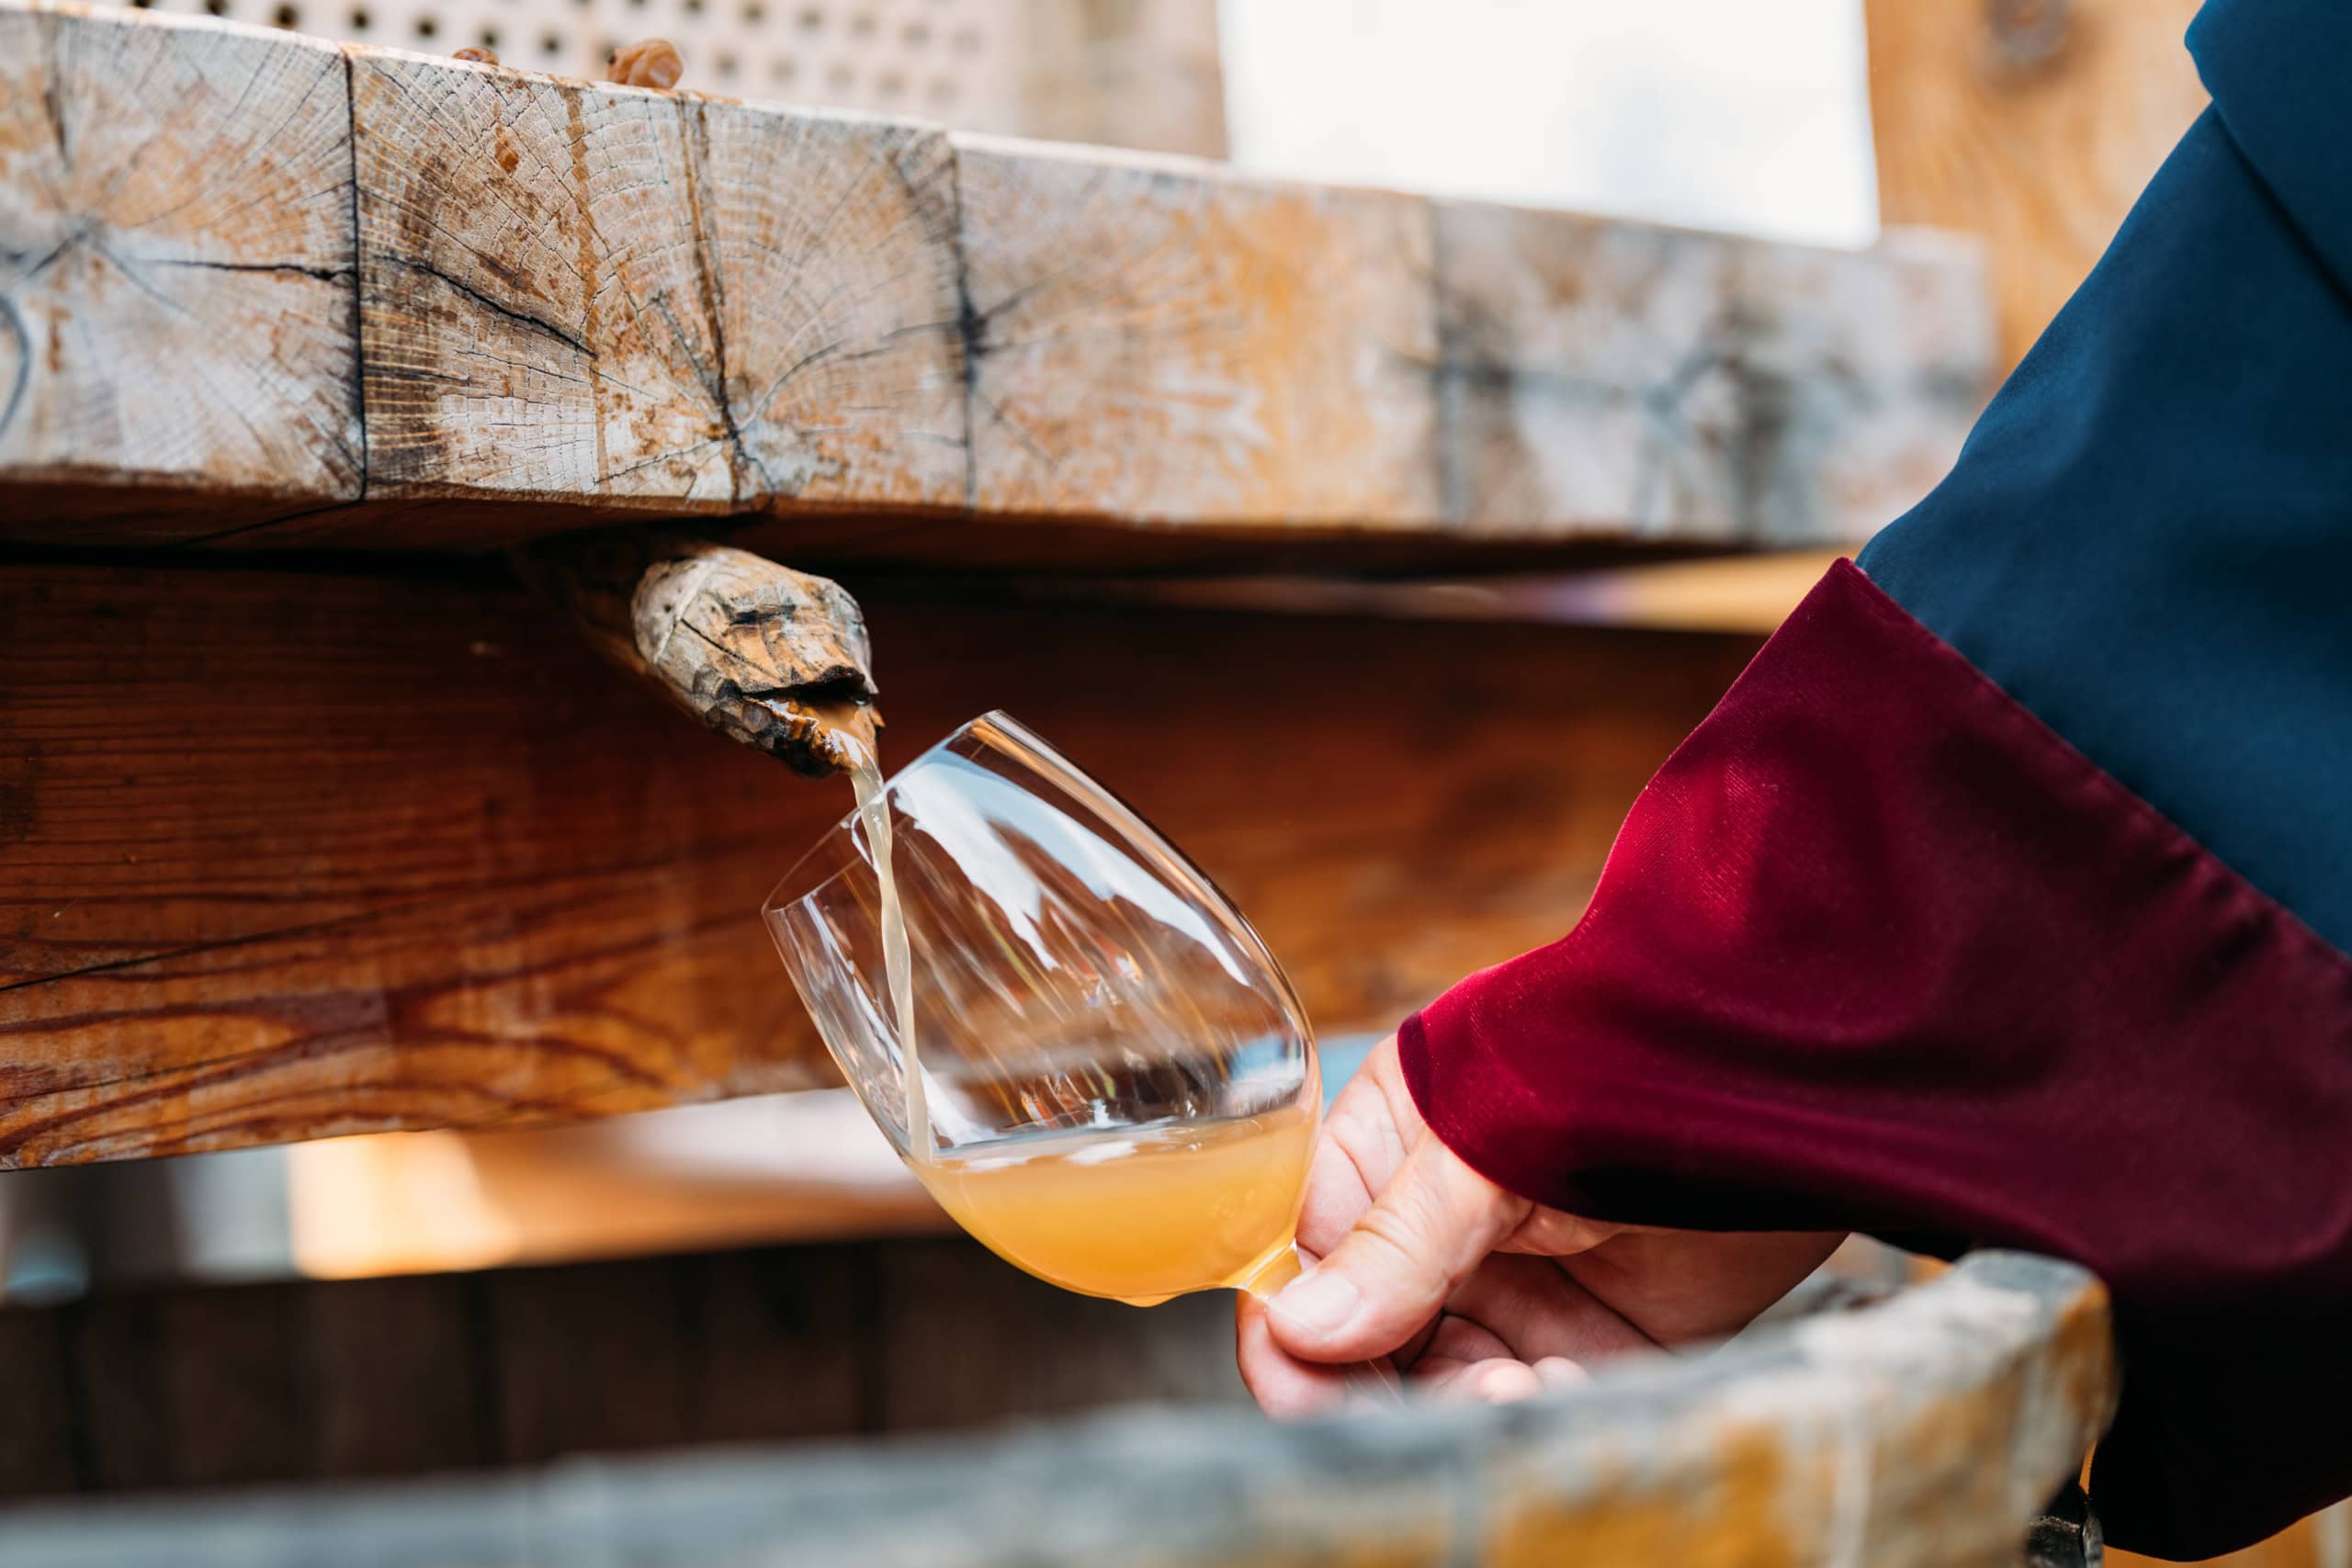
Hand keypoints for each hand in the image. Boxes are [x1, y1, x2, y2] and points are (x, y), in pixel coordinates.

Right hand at [1237, 1036, 1842, 1412]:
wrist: (1784, 1074)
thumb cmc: (1615, 1061)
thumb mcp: (1485, 1145)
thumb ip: (1394, 1241)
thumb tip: (1293, 1328)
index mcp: (1385, 1152)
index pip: (1305, 1260)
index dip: (1294, 1328)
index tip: (1304, 1379)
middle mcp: (1437, 1225)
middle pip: (1361, 1342)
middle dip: (1382, 1387)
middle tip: (1435, 1402)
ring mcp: (1514, 1285)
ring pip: (1440, 1385)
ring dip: (1465, 1405)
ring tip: (1522, 1390)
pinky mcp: (1591, 1342)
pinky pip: (1527, 1404)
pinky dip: (1531, 1413)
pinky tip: (1558, 1391)